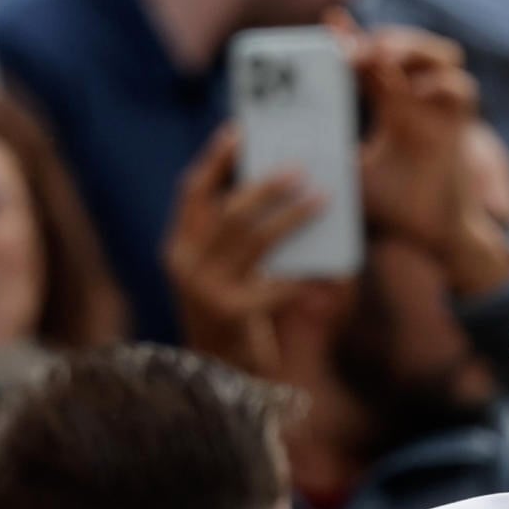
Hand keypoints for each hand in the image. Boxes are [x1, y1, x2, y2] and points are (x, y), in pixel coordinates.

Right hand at [165, 125, 350, 382]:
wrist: (219, 378)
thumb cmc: (231, 315)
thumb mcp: (223, 272)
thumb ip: (235, 238)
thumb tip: (277, 185)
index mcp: (178, 247)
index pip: (192, 191)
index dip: (216, 159)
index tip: (242, 130)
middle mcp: (185, 265)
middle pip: (228, 211)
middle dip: (266, 186)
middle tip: (300, 168)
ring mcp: (205, 291)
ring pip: (253, 240)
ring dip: (292, 217)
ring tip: (323, 200)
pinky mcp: (231, 315)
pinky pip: (274, 285)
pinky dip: (303, 276)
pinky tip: (329, 271)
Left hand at [345, 18, 508, 296]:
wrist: (429, 234)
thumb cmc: (394, 204)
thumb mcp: (351, 173)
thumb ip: (328, 151)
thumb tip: (285, 145)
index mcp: (392, 103)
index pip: (372, 59)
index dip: (354, 37)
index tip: (329, 21)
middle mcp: (418, 99)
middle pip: (406, 46)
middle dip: (380, 39)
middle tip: (354, 50)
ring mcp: (440, 109)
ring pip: (440, 55)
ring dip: (413, 47)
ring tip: (384, 55)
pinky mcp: (460, 127)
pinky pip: (462, 90)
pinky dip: (442, 83)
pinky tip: (416, 91)